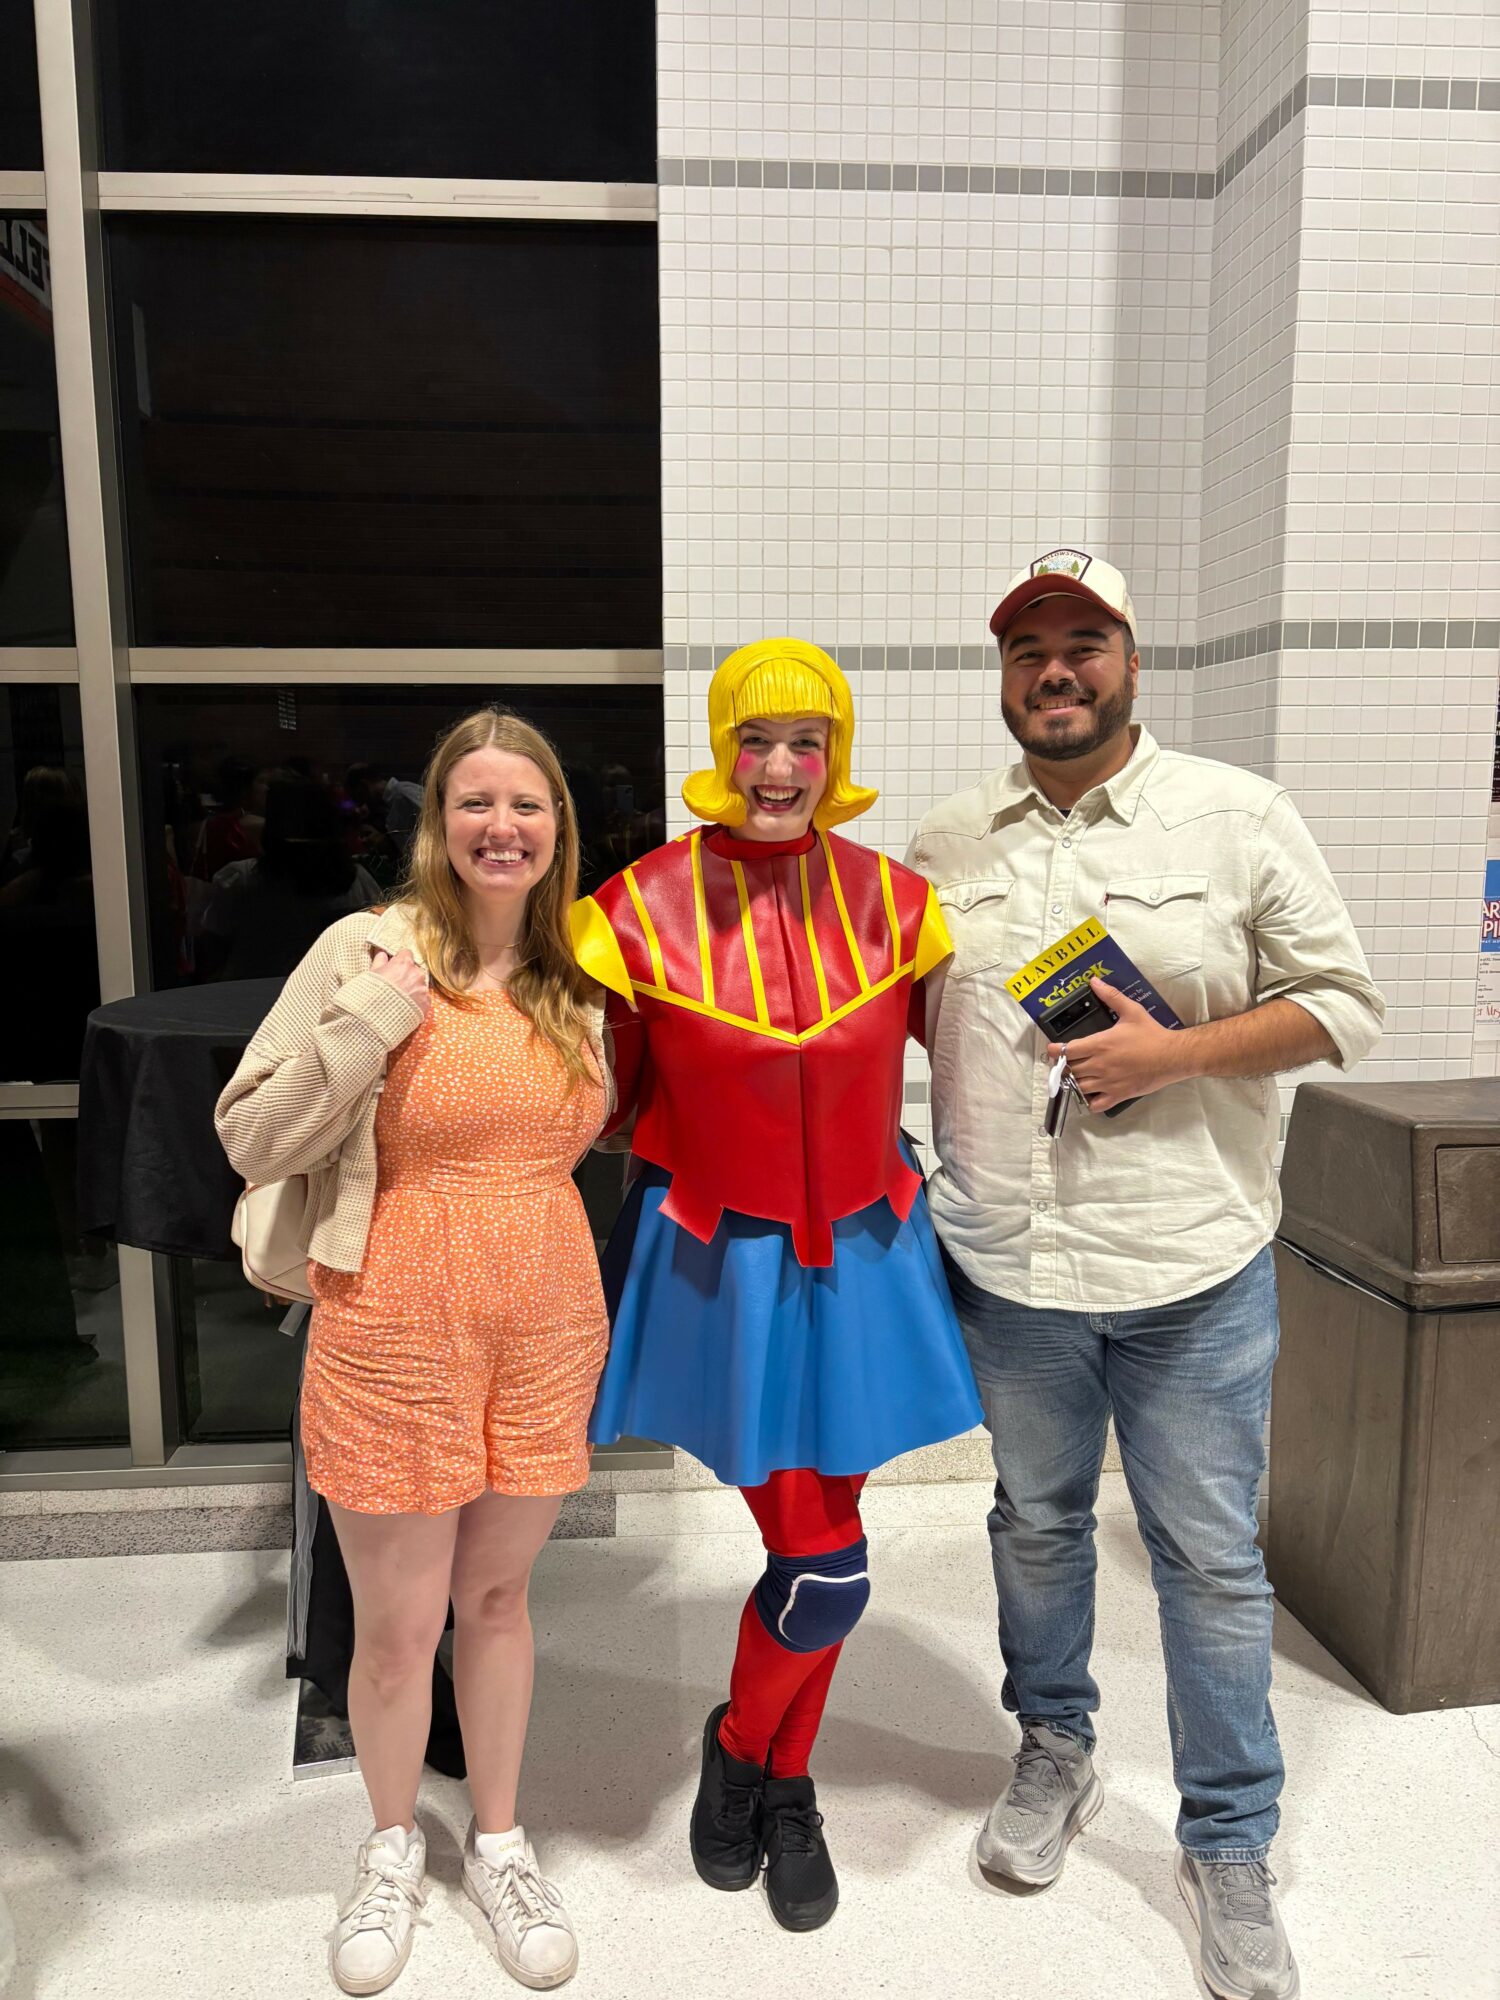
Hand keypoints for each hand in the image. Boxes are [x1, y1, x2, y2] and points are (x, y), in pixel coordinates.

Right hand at [369, 947, 430, 1020]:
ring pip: (420, 985)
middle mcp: (417, 973)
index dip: (399, 960)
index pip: (406, 953)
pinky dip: (417, 1002)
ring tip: (400, 999)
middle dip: (407, 976)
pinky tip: (405, 1007)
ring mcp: (423, 989)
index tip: (395, 967)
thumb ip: (379, 961)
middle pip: (415, 970)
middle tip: (396, 986)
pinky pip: (423, 999)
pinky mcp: (426, 1003)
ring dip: (413, 989)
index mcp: (404, 963)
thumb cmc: (372, 992)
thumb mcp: (372, 973)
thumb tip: (382, 954)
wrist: (376, 1016)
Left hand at [1046, 978, 1188, 1112]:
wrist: (1172, 1056)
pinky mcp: (1118, 1095)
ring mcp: (1107, 1082)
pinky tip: (1090, 1093)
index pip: (1066, 1051)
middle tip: (1066, 1061)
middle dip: (1064, 1065)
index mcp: (1099, 1044)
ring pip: (1078, 1087)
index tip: (1053, 1048)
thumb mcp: (1132, 1010)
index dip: (1055, 1050)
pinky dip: (1088, 1101)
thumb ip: (1111, 996)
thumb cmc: (1152, 1034)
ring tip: (1076, 1075)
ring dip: (1074, 1081)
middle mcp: (1099, 1065)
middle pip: (1070, 1069)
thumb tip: (1094, 981)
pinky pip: (1095, 1105)